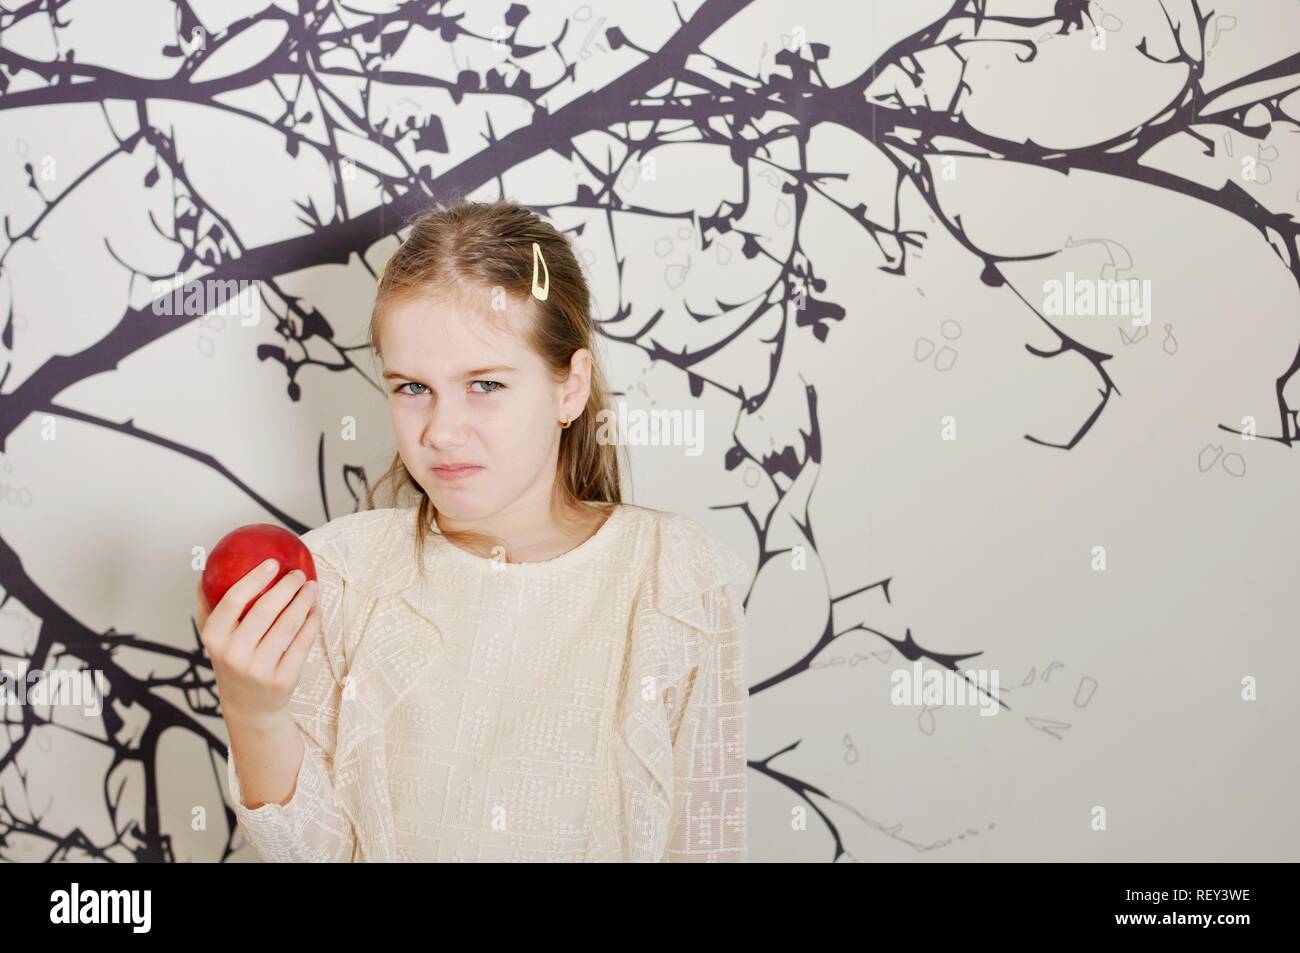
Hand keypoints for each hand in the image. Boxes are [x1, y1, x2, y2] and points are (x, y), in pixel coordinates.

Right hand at [197, 562, 320, 724]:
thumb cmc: (233, 661)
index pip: (232, 601)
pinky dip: (313, 622)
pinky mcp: (283, 679)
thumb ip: (209, 607)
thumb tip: (206, 571)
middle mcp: (234, 654)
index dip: (254, 578)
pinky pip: (303, 643)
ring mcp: (259, 669)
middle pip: (266, 610)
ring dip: (304, 601)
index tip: (272, 563)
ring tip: (312, 587)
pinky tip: (316, 609)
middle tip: (299, 574)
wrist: (248, 705)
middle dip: (287, 586)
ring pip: (288, 625)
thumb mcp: (215, 638)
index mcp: (214, 638)